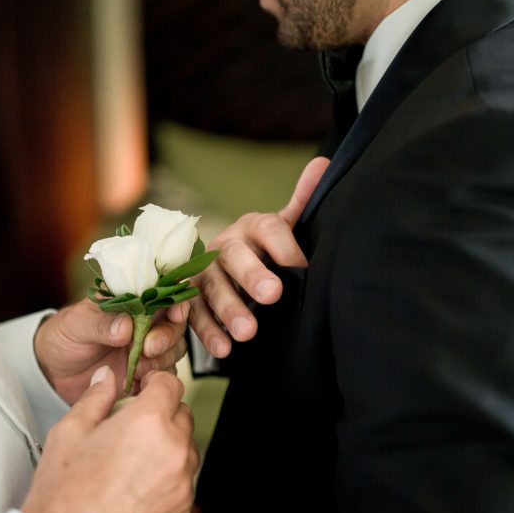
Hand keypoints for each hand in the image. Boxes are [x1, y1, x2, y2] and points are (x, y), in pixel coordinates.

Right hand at [21, 368, 198, 512]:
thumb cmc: (65, 495)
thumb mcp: (70, 430)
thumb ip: (96, 397)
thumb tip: (107, 378)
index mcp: (148, 423)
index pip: (171, 384)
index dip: (155, 382)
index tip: (145, 388)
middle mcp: (173, 451)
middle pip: (182, 414)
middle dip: (160, 413)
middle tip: (130, 426)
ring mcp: (181, 483)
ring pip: (186, 447)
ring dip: (167, 444)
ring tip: (131, 458)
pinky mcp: (182, 509)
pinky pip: (183, 479)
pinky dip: (167, 475)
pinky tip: (136, 484)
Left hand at [35, 299, 189, 403]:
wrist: (53, 371)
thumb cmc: (64, 336)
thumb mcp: (76, 324)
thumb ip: (100, 324)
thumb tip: (125, 326)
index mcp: (131, 300)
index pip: (164, 293)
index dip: (176, 301)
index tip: (175, 313)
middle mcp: (145, 322)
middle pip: (175, 324)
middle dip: (167, 336)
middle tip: (148, 347)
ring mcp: (147, 348)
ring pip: (174, 350)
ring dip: (162, 359)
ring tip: (139, 368)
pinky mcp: (145, 372)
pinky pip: (163, 376)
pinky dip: (154, 380)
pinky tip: (136, 382)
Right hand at [175, 156, 327, 357]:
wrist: (228, 266)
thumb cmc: (264, 250)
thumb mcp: (283, 228)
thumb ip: (301, 202)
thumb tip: (324, 164)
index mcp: (252, 226)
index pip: (268, 228)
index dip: (284, 247)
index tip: (302, 267)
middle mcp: (225, 245)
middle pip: (235, 256)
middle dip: (252, 276)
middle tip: (273, 295)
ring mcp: (203, 272)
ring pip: (213, 287)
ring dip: (229, 309)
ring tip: (248, 333)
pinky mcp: (189, 297)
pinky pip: (195, 314)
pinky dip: (208, 332)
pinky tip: (224, 349)